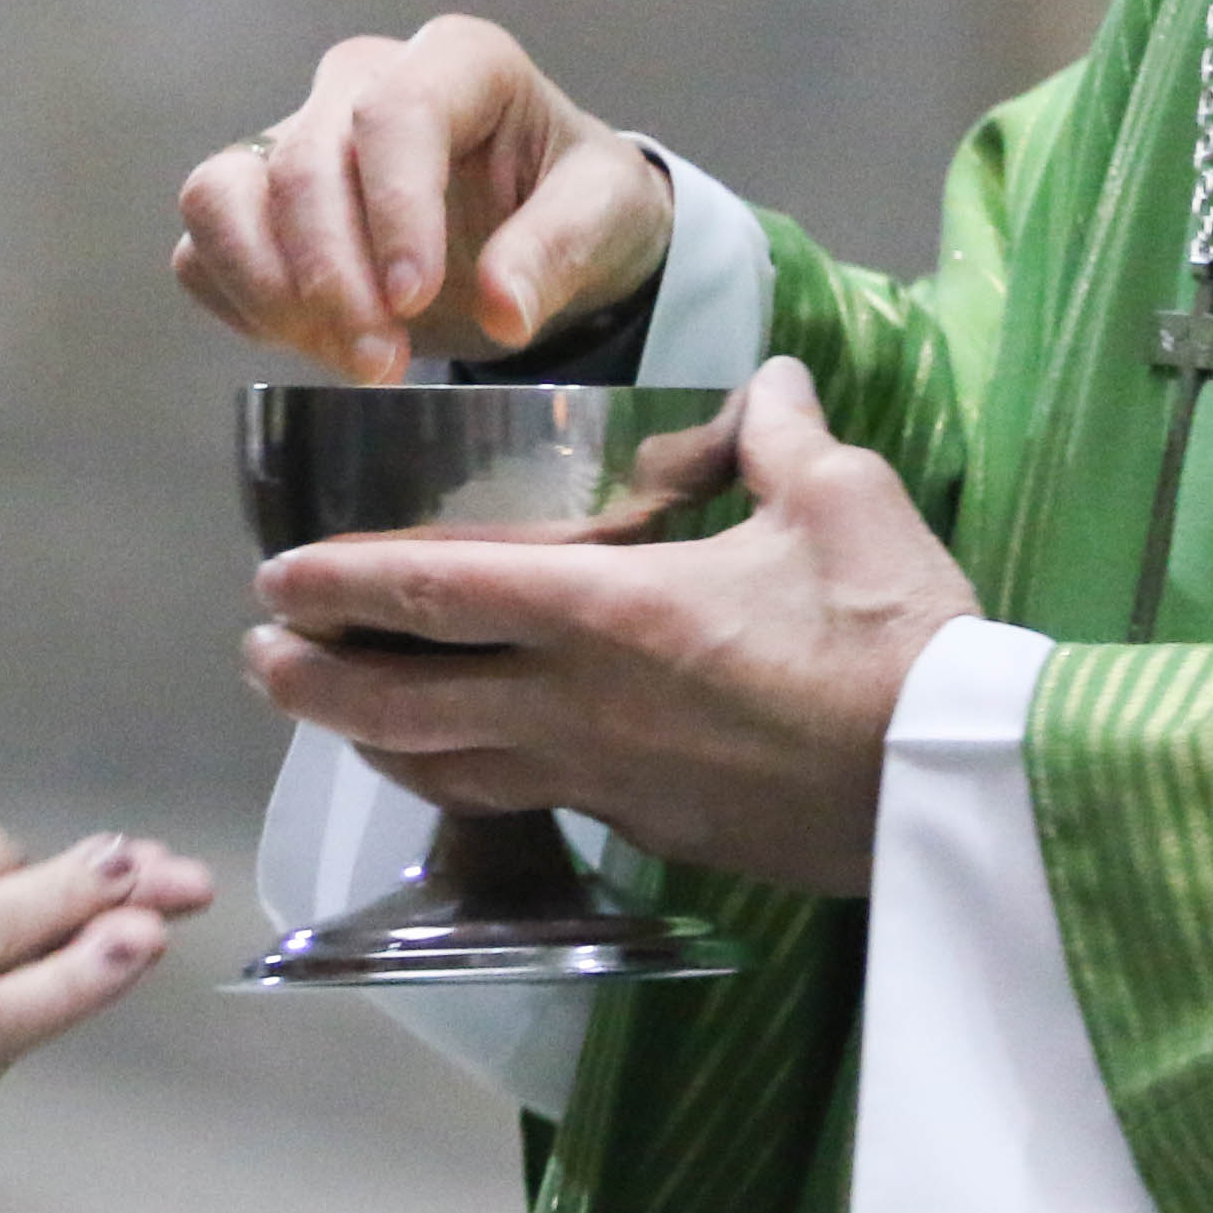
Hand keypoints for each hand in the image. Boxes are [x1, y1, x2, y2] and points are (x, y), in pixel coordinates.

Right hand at [172, 15, 674, 383]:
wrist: (539, 227)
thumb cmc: (574, 200)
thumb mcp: (606, 214)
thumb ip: (559, 249)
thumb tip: (501, 309)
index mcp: (457, 61)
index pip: (395, 112)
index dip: (395, 209)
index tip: (414, 301)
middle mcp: (360, 82)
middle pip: (302, 163)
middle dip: (333, 276)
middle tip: (384, 363)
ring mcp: (295, 136)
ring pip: (220, 194)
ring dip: (269, 289)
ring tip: (344, 355)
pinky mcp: (254, 200)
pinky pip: (202, 247)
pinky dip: (242, 302)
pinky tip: (314, 340)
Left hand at [242, 358, 973, 896]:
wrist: (953, 786)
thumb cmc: (895, 636)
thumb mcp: (841, 498)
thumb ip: (781, 434)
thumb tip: (771, 381)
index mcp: (606, 614)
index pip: (435, 593)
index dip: (342, 585)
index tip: (276, 578)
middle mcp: (580, 707)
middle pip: (406, 704)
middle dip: (316, 682)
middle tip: (259, 657)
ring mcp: (609, 783)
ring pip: (453, 771)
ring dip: (375, 742)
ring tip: (330, 716)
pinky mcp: (651, 832)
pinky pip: (527, 803)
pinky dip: (467, 783)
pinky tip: (462, 768)